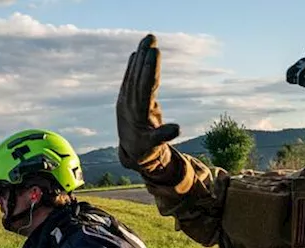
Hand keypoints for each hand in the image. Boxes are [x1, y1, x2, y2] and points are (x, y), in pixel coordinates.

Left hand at [116, 34, 180, 173]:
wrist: (131, 152)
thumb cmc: (145, 150)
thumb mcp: (154, 146)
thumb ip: (163, 136)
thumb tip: (177, 129)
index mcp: (136, 112)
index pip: (144, 86)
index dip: (149, 70)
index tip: (153, 53)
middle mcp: (129, 102)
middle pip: (137, 75)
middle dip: (144, 56)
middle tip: (150, 37)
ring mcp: (126, 99)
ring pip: (134, 73)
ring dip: (140, 56)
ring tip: (147, 39)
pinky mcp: (127, 98)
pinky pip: (132, 78)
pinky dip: (134, 65)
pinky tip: (135, 53)